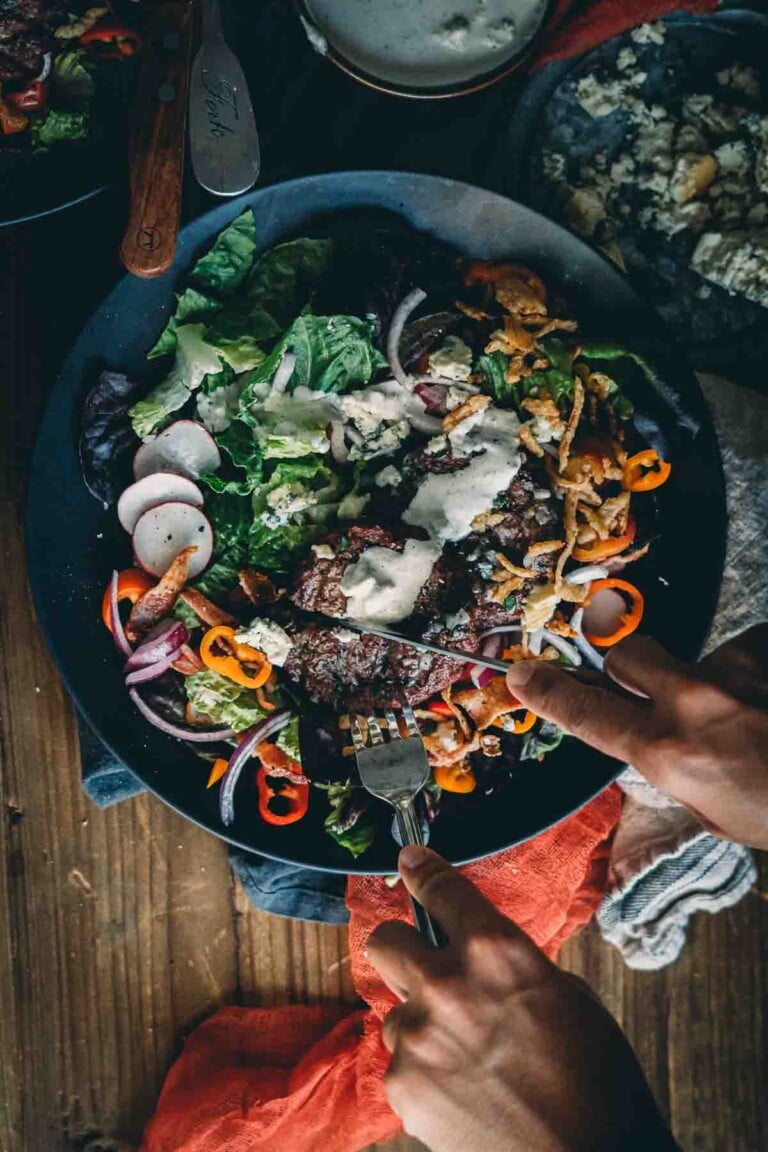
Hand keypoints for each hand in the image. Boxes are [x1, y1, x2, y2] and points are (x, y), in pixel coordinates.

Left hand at [369, 847, 674, 1151]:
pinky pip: (402, 1064)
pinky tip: (465, 1094)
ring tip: (468, 1058)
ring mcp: (420, 1037)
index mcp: (497, 949)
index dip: (421, 870)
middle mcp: (448, 983)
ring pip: (396, 1011)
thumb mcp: (567, 997)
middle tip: (423, 968)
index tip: (409, 860)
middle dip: (400, 948)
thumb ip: (512, 967)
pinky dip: (426, 1075)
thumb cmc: (596, 1082)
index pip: (441, 889)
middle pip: (384, 941)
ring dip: (422, 1024)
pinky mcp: (404, 1087)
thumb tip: (479, 961)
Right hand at [505, 626, 767, 849]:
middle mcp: (693, 702)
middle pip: (627, 652)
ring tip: (754, 717)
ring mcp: (735, 671)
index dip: (548, 692)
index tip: (521, 673)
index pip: (587, 712)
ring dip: (713, 681)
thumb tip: (663, 745)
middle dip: (625, 662)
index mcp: (669, 753)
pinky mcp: (764, 653)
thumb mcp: (715, 813)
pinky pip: (745, 655)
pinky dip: (753, 678)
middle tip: (645, 684)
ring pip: (700, 657)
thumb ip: (676, 769)